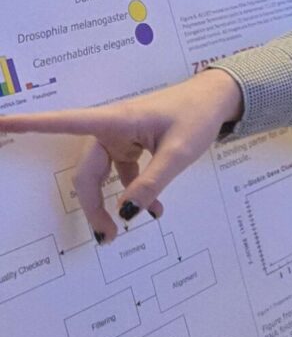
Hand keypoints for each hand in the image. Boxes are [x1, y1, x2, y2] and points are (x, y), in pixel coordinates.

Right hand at [0, 68, 242, 241]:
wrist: (218, 99)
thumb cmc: (198, 115)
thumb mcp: (179, 152)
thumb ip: (152, 184)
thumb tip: (124, 214)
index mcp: (115, 121)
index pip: (62, 123)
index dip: (27, 125)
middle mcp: (112, 128)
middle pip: (87, 173)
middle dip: (92, 205)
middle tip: (106, 237)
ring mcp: (122, 137)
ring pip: (103, 177)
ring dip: (111, 204)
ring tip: (121, 234)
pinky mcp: (134, 144)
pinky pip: (124, 173)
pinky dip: (134, 193)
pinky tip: (153, 212)